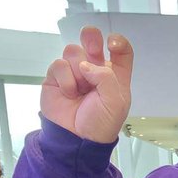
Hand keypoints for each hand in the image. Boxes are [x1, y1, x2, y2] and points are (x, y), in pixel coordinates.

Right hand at [41, 26, 133, 143]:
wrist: (77, 139)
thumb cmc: (100, 124)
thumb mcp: (116, 102)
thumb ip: (106, 78)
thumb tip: (86, 64)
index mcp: (115, 76)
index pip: (120, 51)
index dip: (118, 42)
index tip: (112, 43)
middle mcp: (95, 71)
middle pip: (92, 41)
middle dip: (91, 37)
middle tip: (92, 48)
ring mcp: (75, 72)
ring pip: (74, 51)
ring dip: (78, 69)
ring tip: (80, 89)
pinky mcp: (56, 77)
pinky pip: (59, 64)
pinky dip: (65, 78)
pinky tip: (69, 93)